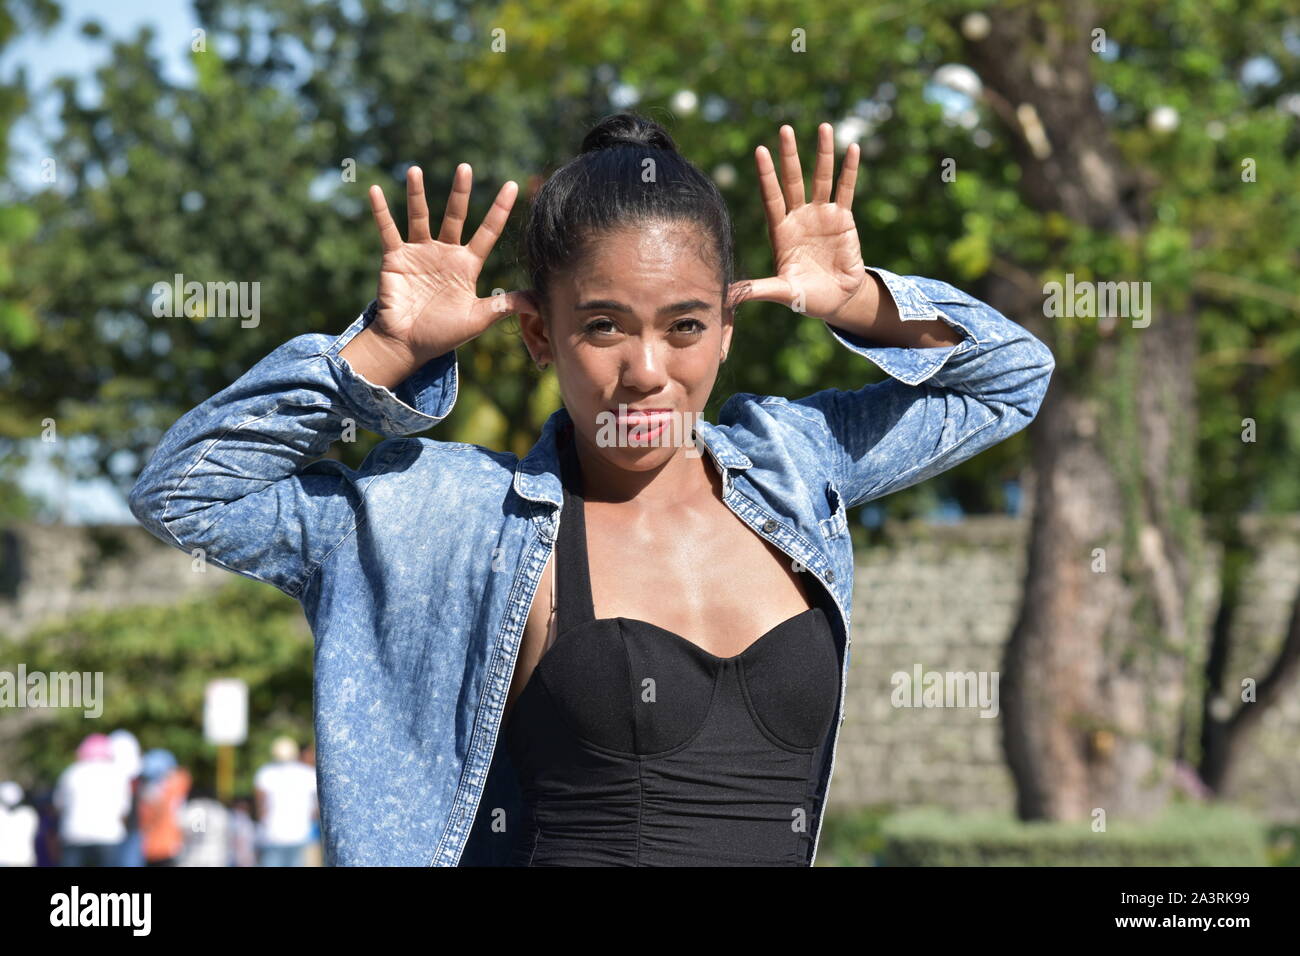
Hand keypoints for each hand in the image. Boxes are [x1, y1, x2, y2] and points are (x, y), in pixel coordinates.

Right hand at [367, 164, 536, 362]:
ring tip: (415, 170)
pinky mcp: (395, 258)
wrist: (408, 345)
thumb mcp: (478, 319)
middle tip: (465, 167)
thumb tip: (539, 303)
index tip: (513, 185)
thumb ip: (504, 306)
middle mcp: (444, 253)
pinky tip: (375, 191)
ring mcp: (419, 253)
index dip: (499, 210)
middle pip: (455, 216)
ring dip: (417, 194)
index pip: (487, 232)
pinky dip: (381, 212)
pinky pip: (388, 230)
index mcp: (467, 265)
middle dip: (460, 193)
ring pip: (419, 216)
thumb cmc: (443, 334)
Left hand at [727, 123, 866, 322]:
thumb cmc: (806, 297)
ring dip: (823, 153)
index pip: (771, 198)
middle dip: (789, 156)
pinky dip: (850, 170)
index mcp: (781, 232)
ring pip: (821, 178)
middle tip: (785, 129)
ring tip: (824, 126)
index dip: (767, 176)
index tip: (760, 151)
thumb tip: (726, 295)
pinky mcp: (843, 218)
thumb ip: (757, 289)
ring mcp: (821, 215)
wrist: (837, 299)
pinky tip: (852, 148)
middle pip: (793, 180)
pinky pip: (846, 189)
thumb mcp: (782, 292)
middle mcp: (799, 217)